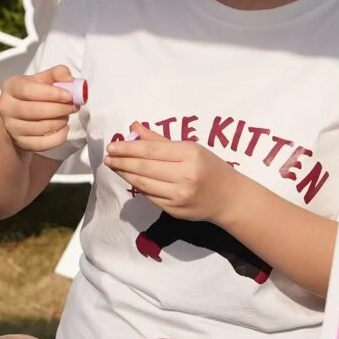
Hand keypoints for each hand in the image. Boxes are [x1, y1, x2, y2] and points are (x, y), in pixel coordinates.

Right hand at [0, 66, 80, 154]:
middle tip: (74, 106)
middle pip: (35, 110)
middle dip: (60, 109)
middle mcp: (7, 107)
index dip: (51, 94)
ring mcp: (11, 127)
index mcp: (11, 86)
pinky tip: (64, 129)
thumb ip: (59, 73)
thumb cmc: (35, 94)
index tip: (69, 95)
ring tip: (66, 116)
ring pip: (40, 128)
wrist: (20, 117)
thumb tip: (71, 81)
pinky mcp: (20, 142)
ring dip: (60, 122)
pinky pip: (42, 144)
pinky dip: (58, 137)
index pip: (29, 91)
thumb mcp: (44, 79)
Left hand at [106, 126, 244, 223]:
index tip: (112, 146)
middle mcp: (185, 176)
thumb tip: (133, 127)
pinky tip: (131, 178)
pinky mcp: (175, 211)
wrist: (229, 198)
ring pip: (143, 184)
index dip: (128, 148)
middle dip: (122, 161)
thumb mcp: (190, 148)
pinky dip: (138, 186)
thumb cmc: (210, 167)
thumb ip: (159, 140)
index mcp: (190, 155)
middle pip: (144, 167)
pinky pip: (150, 197)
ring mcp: (179, 196)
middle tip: (108, 157)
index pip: (151, 150)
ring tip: (114, 166)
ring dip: (125, 174)